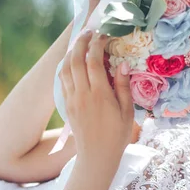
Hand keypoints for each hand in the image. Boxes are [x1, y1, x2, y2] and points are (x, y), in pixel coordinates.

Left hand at [59, 30, 133, 164]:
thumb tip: (123, 64)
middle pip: (75, 60)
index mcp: (100, 95)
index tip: (104, 35)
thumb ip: (124, 87)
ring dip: (70, 52)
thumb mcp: (127, 112)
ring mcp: (72, 100)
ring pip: (65, 69)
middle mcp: (83, 94)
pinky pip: (62, 80)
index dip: (97, 44)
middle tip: (89, 31)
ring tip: (79, 43)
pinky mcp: (67, 105)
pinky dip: (66, 66)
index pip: (93, 61)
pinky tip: (72, 61)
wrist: (96, 157)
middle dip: (80, 42)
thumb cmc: (117, 136)